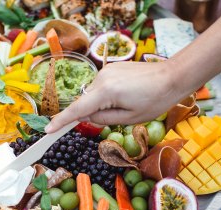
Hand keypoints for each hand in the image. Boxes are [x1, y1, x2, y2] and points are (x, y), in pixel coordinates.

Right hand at [45, 61, 189, 132]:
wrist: (173, 76)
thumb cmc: (156, 100)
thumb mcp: (129, 118)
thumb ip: (103, 119)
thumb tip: (86, 117)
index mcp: (106, 92)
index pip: (77, 110)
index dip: (61, 121)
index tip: (48, 130)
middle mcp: (101, 78)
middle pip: (86, 102)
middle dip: (93, 113)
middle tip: (120, 115)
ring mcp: (106, 71)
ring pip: (94, 95)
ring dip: (103, 104)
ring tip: (129, 103)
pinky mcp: (111, 68)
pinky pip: (101, 87)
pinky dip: (107, 96)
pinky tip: (127, 96)